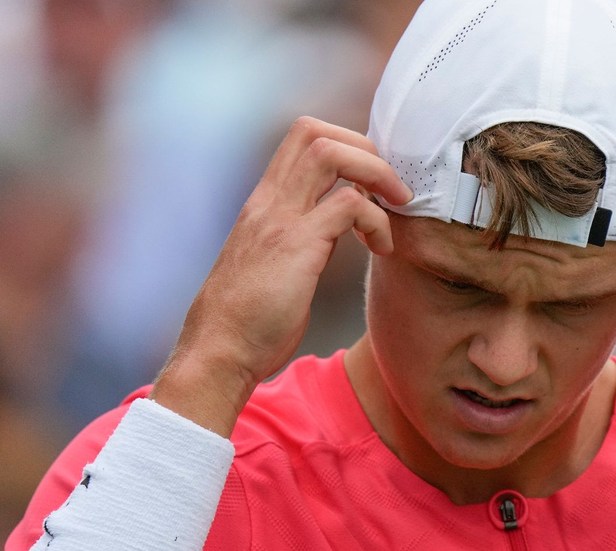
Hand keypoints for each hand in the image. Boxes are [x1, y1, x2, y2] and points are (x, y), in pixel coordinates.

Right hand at [151, 117, 411, 435]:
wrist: (220, 353)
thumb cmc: (249, 322)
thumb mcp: (274, 264)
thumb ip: (300, 238)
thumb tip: (331, 233)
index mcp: (264, 203)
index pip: (302, 138)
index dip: (346, 144)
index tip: (369, 181)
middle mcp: (269, 202)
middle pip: (316, 132)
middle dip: (365, 149)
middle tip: (390, 190)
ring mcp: (281, 220)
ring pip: (332, 154)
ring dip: (377, 174)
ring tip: (395, 208)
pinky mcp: (298, 246)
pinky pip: (349, 205)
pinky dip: (377, 220)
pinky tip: (381, 247)